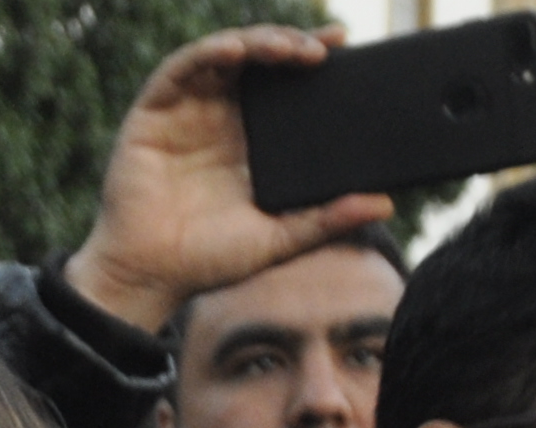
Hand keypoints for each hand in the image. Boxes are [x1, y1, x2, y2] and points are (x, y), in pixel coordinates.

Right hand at [63, 27, 399, 334]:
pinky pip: (180, 68)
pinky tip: (234, 50)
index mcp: (250, 136)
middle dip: (291, 42)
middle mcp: (219, 115)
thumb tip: (384, 202)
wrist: (151, 278)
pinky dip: (207, 52)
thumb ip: (327, 218)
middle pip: (258, 59)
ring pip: (223, 54)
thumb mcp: (280, 237)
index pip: (284, 82)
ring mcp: (186, 110)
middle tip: (325, 46)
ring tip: (288, 48)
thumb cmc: (208, 260)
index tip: (345, 45)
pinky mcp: (153, 112)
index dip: (310, 56)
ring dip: (257, 41)